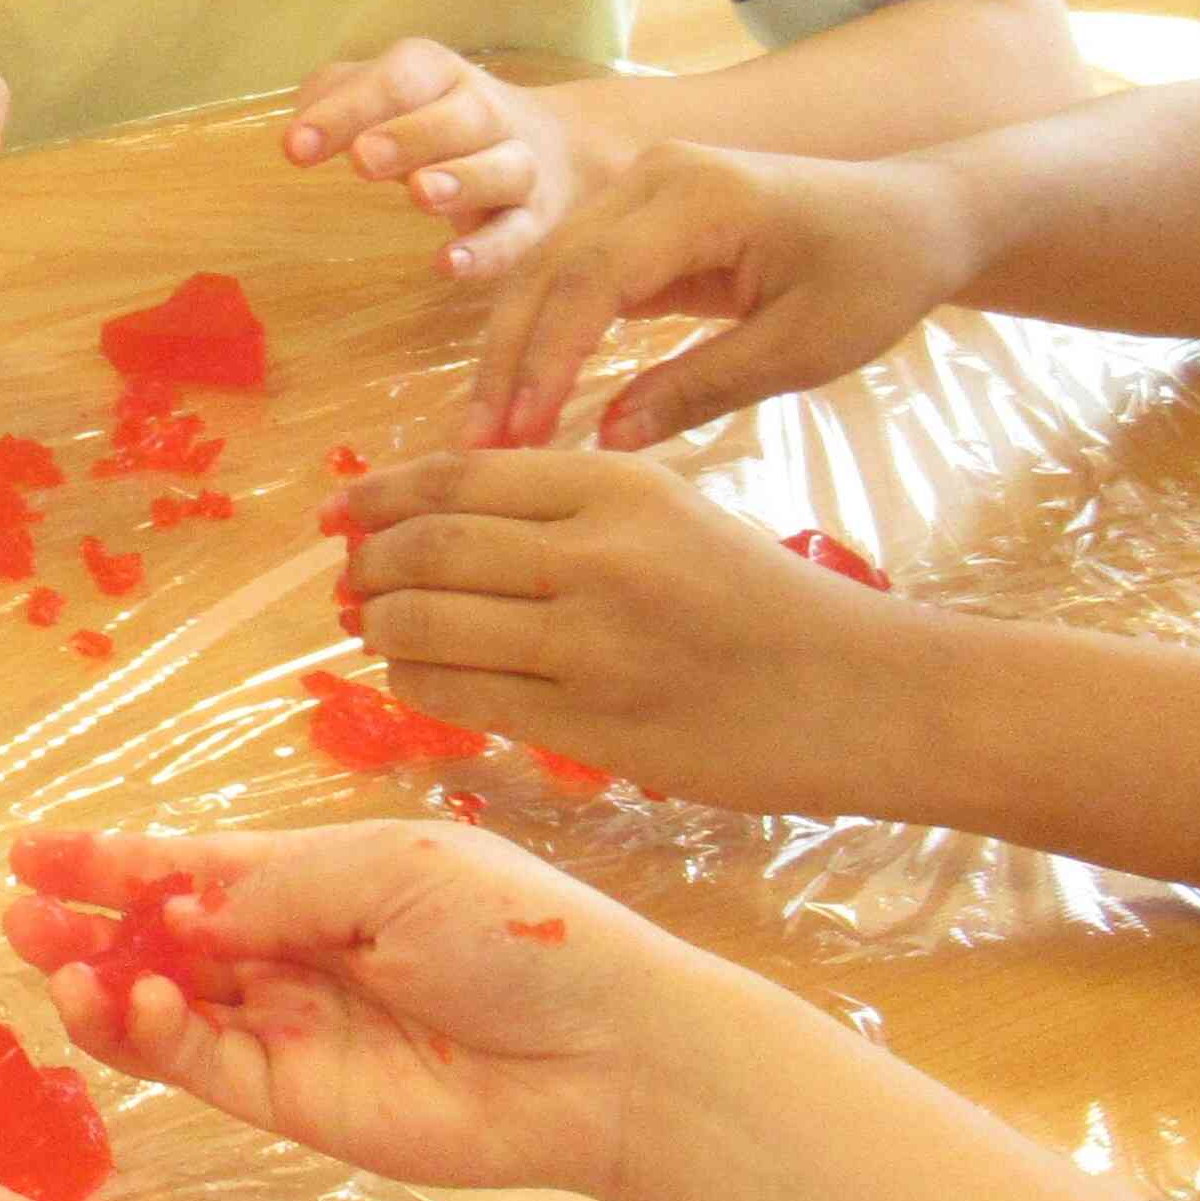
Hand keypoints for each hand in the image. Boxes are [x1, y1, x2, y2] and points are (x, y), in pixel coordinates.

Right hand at [6, 822, 715, 1200]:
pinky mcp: (295, 1100)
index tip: (30, 851)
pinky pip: (201, 1065)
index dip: (110, 858)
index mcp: (314, 878)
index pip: (191, 865)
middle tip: (18, 916)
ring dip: (104, 984)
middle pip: (160, 936)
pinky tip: (137, 1006)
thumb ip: (270, 886)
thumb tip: (175, 900)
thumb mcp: (388, 870)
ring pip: (165, 1005)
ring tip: (55, 966)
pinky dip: (153, 1037)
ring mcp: (286, 1028)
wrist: (604, 1054)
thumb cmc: (514, 932)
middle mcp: (286, 950)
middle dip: (86, 924)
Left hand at [283, 41, 600, 282]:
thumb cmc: (438, 118)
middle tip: (363, 159)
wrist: (556, 144)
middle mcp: (485, 113)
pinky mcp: (534, 218)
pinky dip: (488, 251)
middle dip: (411, 136)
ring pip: (503, 168)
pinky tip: (448, 265)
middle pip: (461, 117)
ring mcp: (519, 165)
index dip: (349, 109)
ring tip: (420, 194)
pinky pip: (517, 234)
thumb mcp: (392, 93)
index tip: (295, 148)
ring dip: (463, 180)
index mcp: (439, 75)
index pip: (400, 79)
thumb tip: (298, 127)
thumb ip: (339, 98)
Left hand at [331, 450, 915, 816]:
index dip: (380, 496)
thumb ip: (561, 506)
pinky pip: (464, 697)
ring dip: (379, 628)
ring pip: (430, 625)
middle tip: (348, 580)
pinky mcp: (592, 725)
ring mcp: (592, 645)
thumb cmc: (760, 599)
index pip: (458, 476)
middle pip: (429, 548)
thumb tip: (428, 515)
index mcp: (617, 485)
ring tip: (371, 628)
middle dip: (367, 566)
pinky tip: (412, 677)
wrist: (861, 694)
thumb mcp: (668, 512)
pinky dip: (417, 683)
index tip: (338, 514)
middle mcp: (597, 556)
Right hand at [465, 141, 981, 449]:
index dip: (550, 356)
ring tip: (488, 431)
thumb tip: (606, 441)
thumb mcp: (805, 348)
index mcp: (699, 194)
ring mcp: (637, 188)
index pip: (594, 275)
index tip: (523, 432)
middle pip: (548, 266)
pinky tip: (525, 395)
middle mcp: (651, 175)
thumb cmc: (877, 277)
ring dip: (513, 350)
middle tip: (478, 443)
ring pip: (544, 270)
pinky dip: (543, 334)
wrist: (917, 216)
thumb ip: (701, 387)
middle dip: (508, 358)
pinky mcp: (636, 217)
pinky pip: (571, 274)